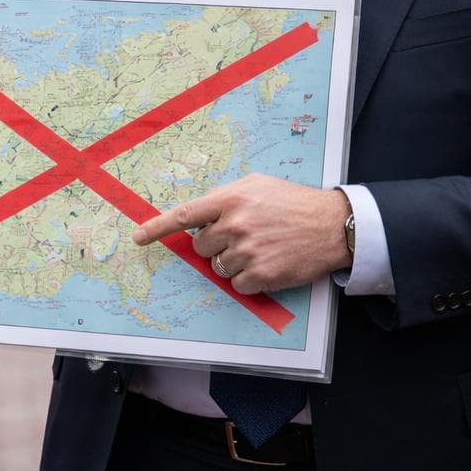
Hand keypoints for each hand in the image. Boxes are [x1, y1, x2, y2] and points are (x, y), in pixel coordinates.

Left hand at [131, 174, 350, 294]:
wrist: (332, 225)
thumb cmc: (293, 203)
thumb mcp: (258, 185)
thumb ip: (225, 199)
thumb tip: (198, 218)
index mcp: (232, 199)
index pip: (185, 215)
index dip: (158, 228)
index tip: (138, 238)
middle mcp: (236, 224)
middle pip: (200, 246)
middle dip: (214, 244)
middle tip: (240, 236)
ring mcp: (248, 251)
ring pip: (218, 267)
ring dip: (233, 261)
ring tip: (260, 247)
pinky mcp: (262, 274)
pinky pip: (236, 284)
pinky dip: (248, 279)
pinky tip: (266, 264)